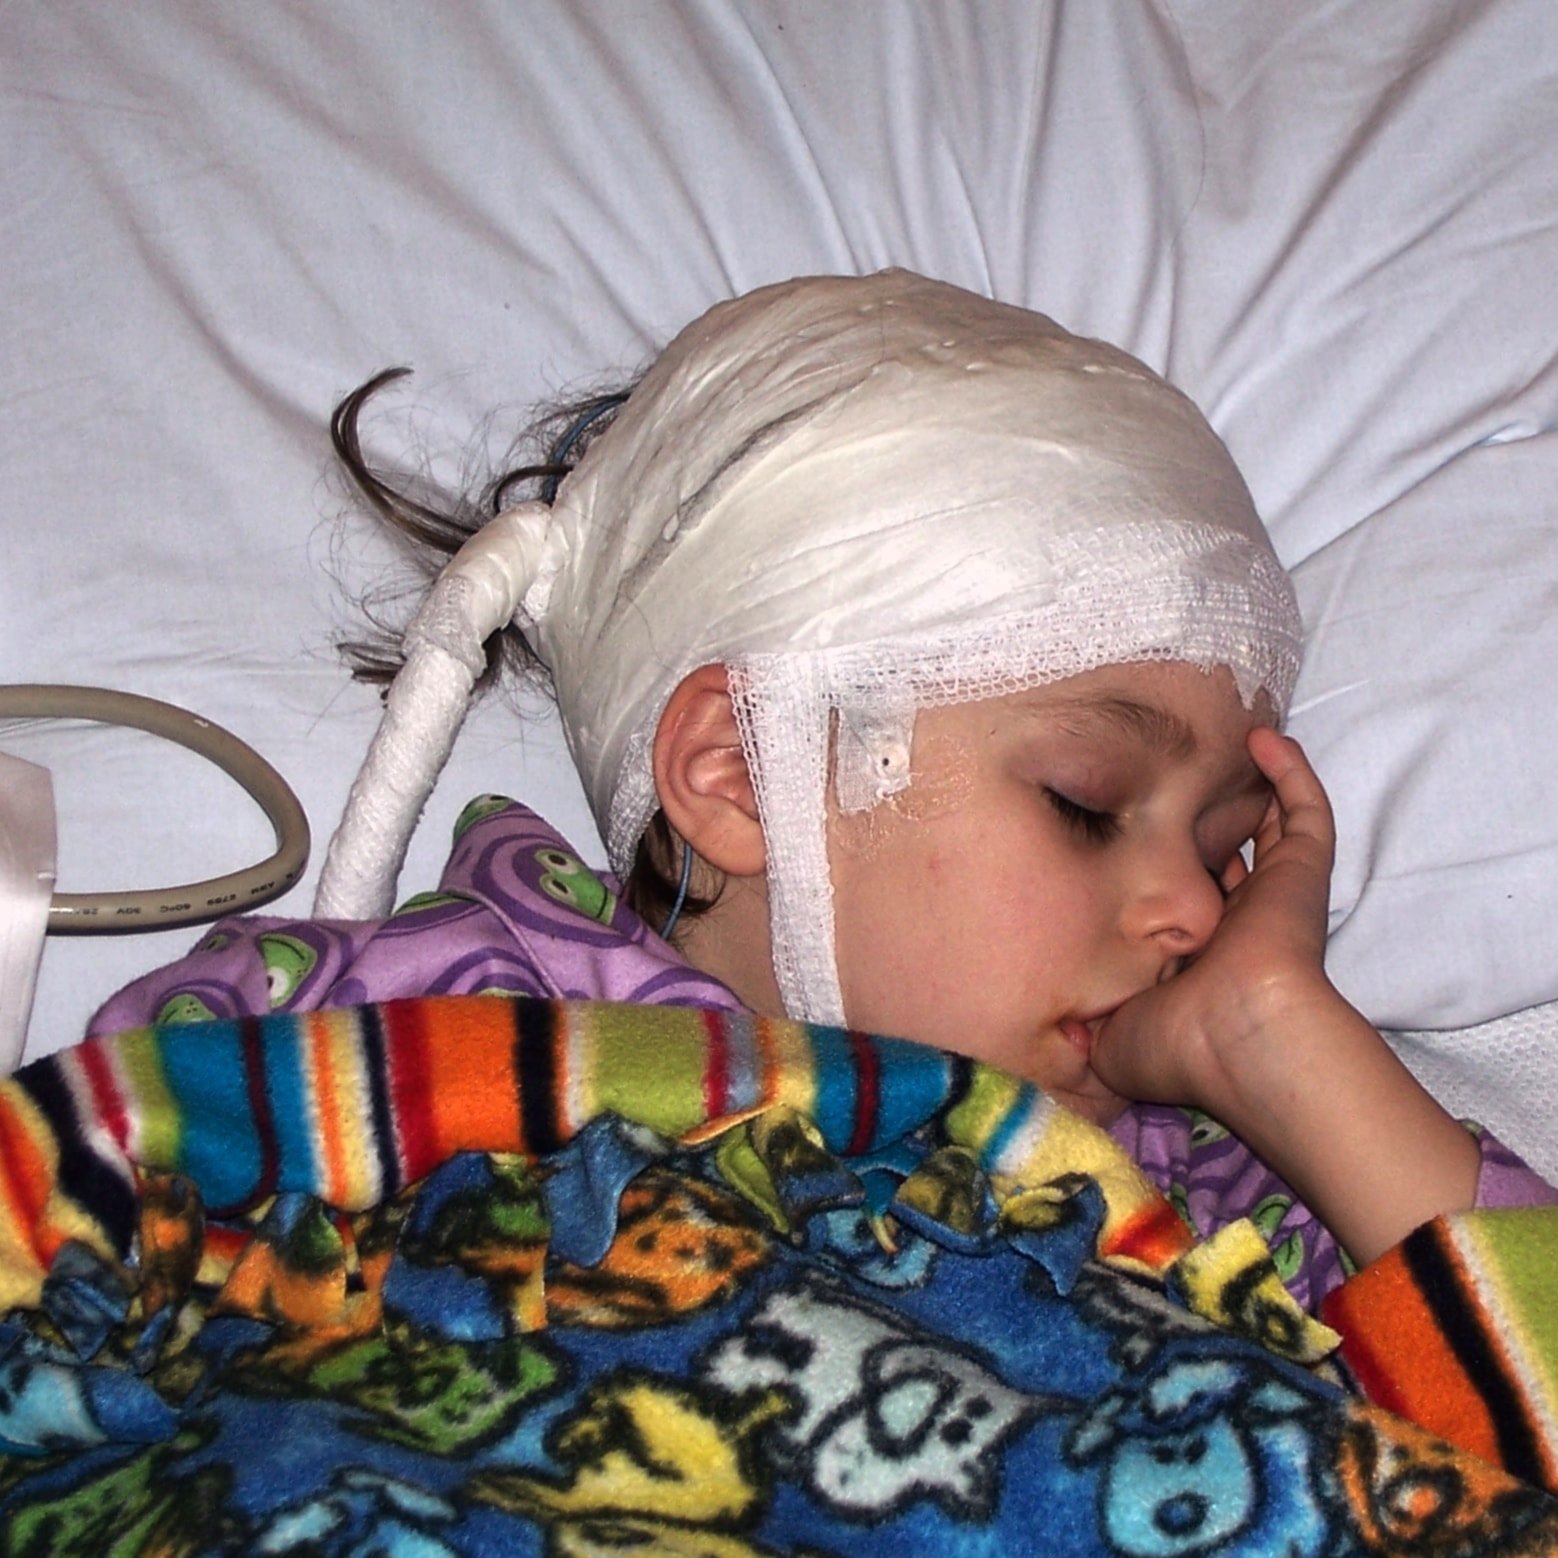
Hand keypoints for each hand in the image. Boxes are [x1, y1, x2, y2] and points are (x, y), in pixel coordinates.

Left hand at [1091, 727, 1478, 1265]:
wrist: (1243, 1041)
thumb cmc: (1177, 1045)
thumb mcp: (1110, 1041)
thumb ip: (1085, 1024)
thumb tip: (1062, 1027)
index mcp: (1201, 960)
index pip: (1187, 907)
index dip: (1168, 877)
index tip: (1131, 841)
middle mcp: (1241, 922)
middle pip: (1228, 858)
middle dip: (1210, 824)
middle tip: (1183, 781)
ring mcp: (1275, 894)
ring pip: (1272, 827)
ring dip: (1255, 787)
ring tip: (1232, 741)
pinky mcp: (1304, 872)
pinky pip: (1306, 811)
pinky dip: (1291, 773)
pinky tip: (1264, 739)